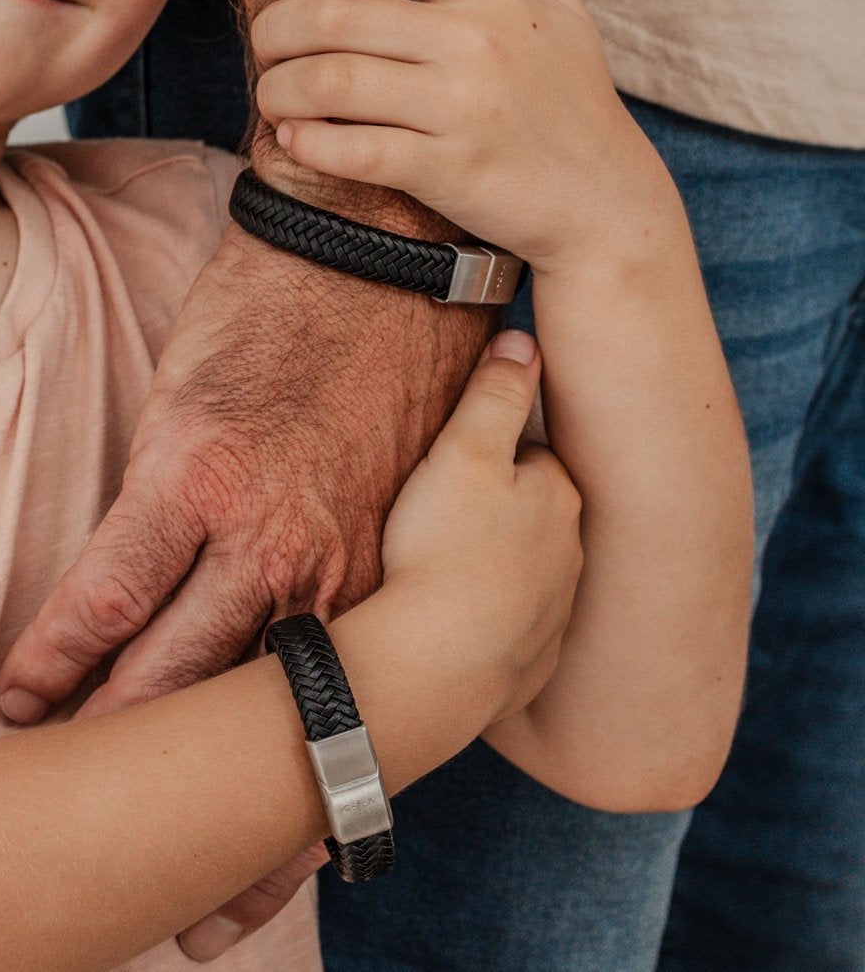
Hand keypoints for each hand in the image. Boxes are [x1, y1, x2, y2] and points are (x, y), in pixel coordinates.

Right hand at [0, 225, 489, 955]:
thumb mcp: (398, 474)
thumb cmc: (390, 347)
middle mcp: (321, 575)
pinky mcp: (188, 471)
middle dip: (199, 819)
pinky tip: (24, 694)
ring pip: (173, 671)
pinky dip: (64, 645)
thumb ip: (354, 556)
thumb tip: (311, 618)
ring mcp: (254, 527)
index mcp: (373, 578)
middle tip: (157, 892)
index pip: (322, 721)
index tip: (246, 886)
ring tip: (65, 799)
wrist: (377, 242)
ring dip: (112, 744)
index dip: (282, 818)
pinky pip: (112, 582)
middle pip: (245, 722)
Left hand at [251, 0, 675, 275]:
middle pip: (337, 16)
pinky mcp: (450, 170)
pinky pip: (354, 150)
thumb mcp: (569, 15)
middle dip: (275, 30)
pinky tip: (295, 140)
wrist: (609, 205)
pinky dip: (308, 144)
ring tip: (272, 98)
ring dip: (278, 90)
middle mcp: (476, 42)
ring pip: (332, 83)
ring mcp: (464, 107)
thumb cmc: (575, 105)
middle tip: (262, 46)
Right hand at [379, 329, 582, 722]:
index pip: (534, 451)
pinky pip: (515, 628)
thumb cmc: (444, 550)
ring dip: (498, 564)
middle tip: (444, 509)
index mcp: (559, 495)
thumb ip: (496, 392)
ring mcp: (556, 612)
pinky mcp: (532, 662)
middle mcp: (571, 553)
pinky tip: (456, 619)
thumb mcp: (463, 451)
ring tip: (446, 564)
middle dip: (502, 506)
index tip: (458, 454)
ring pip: (529, 570)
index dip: (493, 448)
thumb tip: (525, 338)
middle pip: (536, 511)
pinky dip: (492, 619)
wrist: (435, 669)